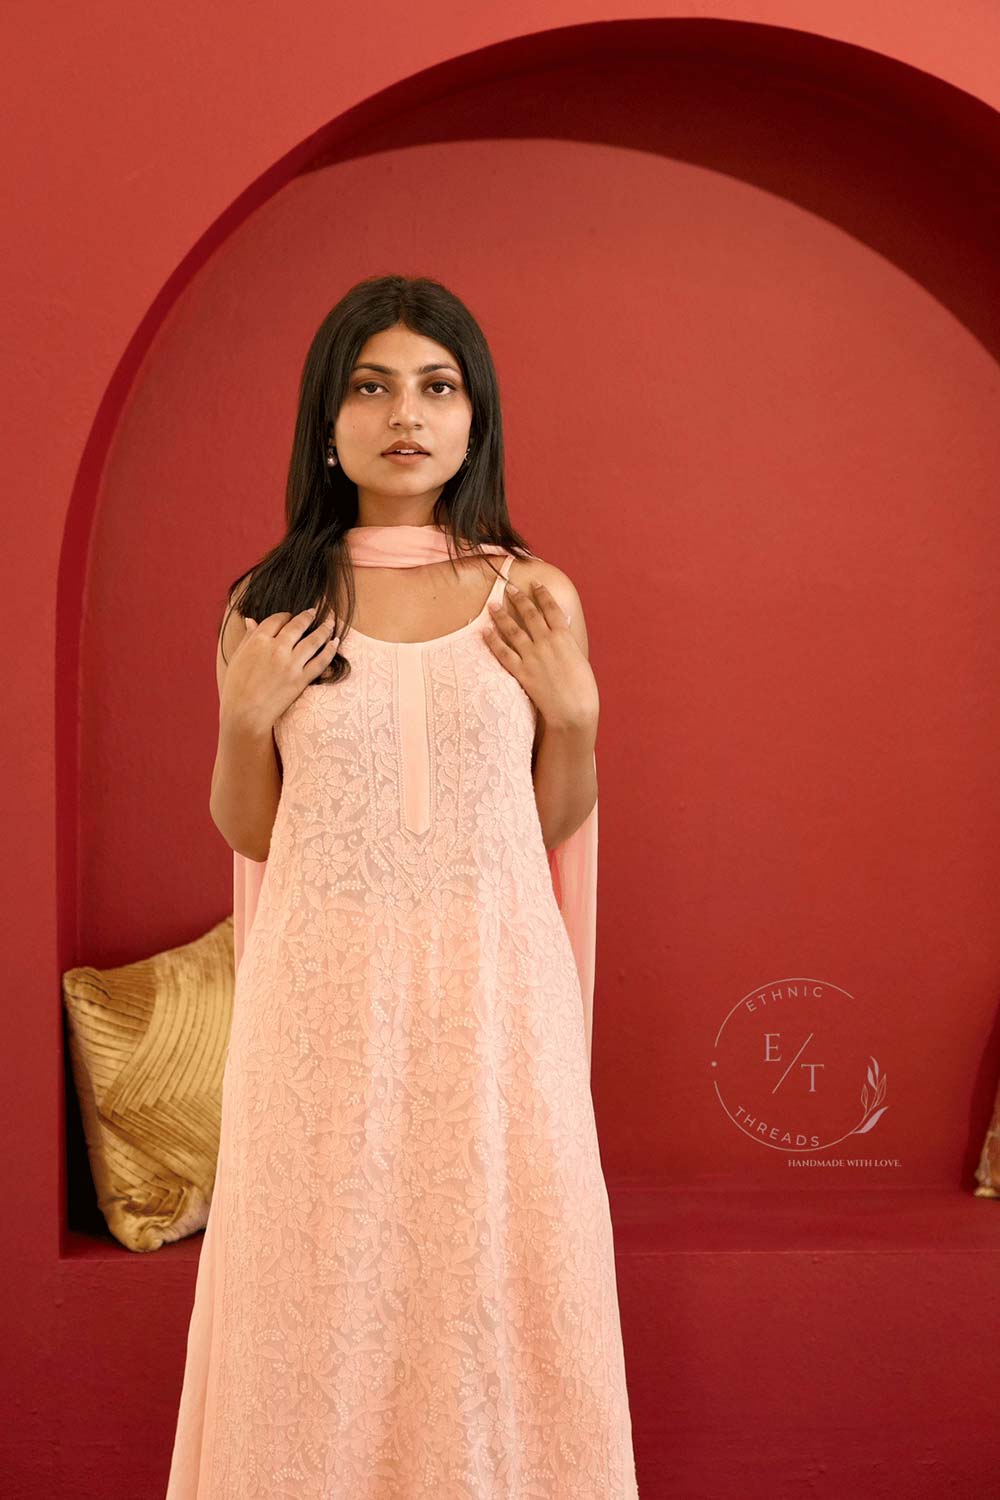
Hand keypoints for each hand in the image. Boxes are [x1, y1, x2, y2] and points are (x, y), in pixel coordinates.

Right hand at [220, 605, 339, 731]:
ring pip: (313, 640)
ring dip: (325, 628)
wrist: (245, 715)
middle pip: (298, 625)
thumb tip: (251, 620)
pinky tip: (335, 642)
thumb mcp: (238, 658)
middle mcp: (276, 648)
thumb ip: (248, 637)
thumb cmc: (236, 688)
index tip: (290, 616)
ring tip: (331, 622)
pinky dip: (330, 650)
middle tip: (315, 612)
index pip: (277, 619)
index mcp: (258, 640)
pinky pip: (321, 661)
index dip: (286, 615)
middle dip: (308, 616)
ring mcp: (290, 664)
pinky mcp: (301, 679)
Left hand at [483, 579, 598, 730]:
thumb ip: (568, 644)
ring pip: (513, 629)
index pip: (551, 608)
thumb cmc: (583, 689)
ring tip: (491, 605)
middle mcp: (547, 642)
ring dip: (501, 615)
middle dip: (518, 598)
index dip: (542, 594)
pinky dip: (493, 641)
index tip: (535, 583)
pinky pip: (503, 652)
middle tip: (508, 587)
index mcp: (565, 637)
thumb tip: (561, 632)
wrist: (574, 710)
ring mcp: (533, 656)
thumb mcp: (579, 660)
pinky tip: (485, 632)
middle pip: (529, 614)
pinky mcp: (522, 672)